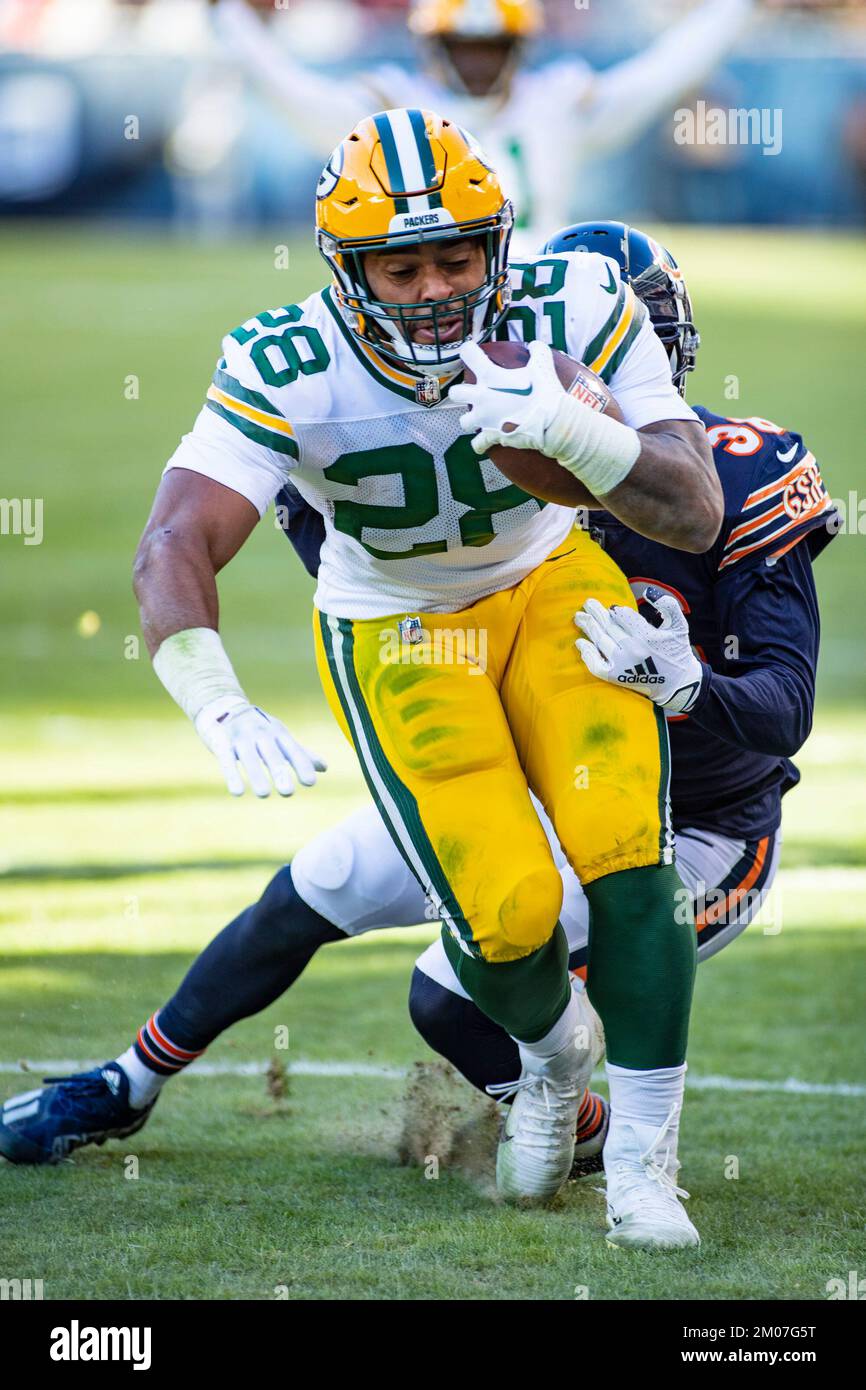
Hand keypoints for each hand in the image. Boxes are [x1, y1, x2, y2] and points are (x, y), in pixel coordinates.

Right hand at [194, 696, 326, 796]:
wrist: (222, 707)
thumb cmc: (258, 728)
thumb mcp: (280, 737)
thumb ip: (300, 753)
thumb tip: (325, 768)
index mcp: (278, 733)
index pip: (292, 750)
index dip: (301, 765)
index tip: (310, 783)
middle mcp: (261, 734)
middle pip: (271, 753)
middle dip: (279, 772)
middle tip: (288, 793)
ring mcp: (241, 737)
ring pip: (249, 758)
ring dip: (256, 775)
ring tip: (264, 794)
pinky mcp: (221, 743)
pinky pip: (227, 760)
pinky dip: (232, 775)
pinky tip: (237, 792)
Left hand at [450, 340, 567, 457]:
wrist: (553, 422)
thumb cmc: (546, 393)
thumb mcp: (543, 364)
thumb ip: (537, 351)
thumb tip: (534, 346)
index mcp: (491, 376)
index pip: (468, 354)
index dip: (469, 351)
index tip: (471, 352)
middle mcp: (482, 397)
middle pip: (455, 393)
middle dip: (461, 392)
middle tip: (473, 392)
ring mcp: (485, 419)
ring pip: (464, 421)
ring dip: (471, 419)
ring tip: (482, 417)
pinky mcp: (492, 436)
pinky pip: (478, 444)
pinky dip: (481, 444)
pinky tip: (486, 441)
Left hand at [574, 590, 704, 714]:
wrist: (678, 683)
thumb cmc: (677, 651)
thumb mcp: (680, 626)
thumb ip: (669, 605)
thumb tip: (648, 593)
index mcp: (647, 636)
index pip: (623, 616)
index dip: (616, 610)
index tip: (612, 607)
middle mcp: (633, 650)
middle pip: (609, 626)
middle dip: (596, 613)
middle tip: (587, 603)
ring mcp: (622, 664)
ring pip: (600, 641)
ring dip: (588, 627)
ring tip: (580, 617)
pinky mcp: (616, 677)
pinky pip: (596, 665)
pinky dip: (587, 654)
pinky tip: (580, 643)